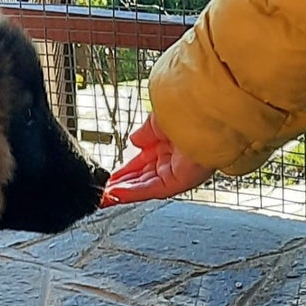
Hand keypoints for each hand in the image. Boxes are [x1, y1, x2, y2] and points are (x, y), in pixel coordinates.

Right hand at [100, 114, 214, 205]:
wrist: (204, 110)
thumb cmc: (188, 109)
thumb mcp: (156, 120)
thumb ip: (144, 134)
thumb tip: (133, 140)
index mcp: (168, 143)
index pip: (141, 162)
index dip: (124, 171)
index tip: (109, 178)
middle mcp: (173, 158)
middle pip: (141, 178)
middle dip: (120, 186)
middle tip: (101, 192)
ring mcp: (177, 170)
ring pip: (145, 186)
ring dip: (124, 193)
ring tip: (104, 197)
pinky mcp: (181, 180)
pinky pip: (153, 189)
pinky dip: (134, 193)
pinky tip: (116, 194)